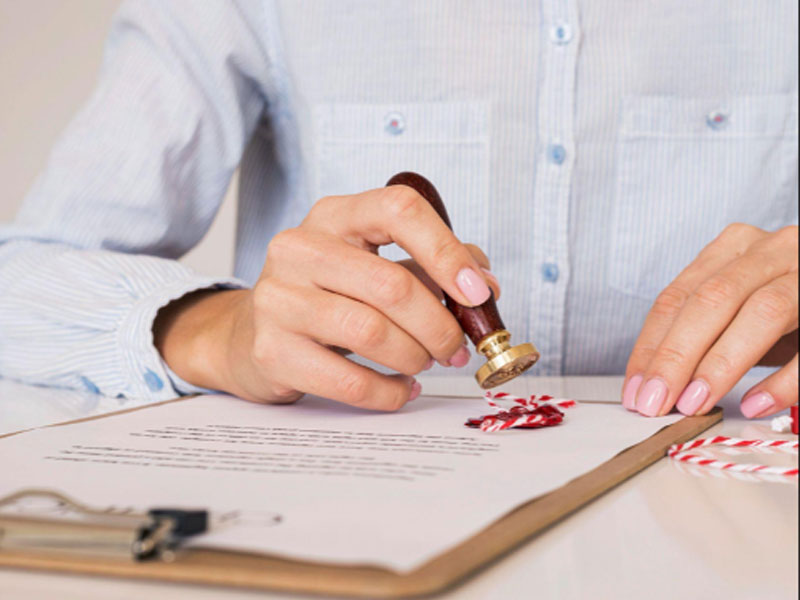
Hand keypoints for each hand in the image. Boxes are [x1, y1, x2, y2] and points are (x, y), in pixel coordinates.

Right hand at [154, 185, 498, 409]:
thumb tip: (486, 288)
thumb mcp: (375, 265)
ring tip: (425, 363)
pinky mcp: (273, 350)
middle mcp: (299, 248)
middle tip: (457, 348)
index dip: (447, 251)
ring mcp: (278, 299)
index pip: (398, 210)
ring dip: (415, 357)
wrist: (250, 336)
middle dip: (440, 326)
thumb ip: (431, 268)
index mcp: (334, 215)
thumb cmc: (326, 297)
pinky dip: (390, 392)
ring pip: (372, 333)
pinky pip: (350, 381)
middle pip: (392, 285)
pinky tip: (401, 388)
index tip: (477, 292)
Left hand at [622, 223, 797, 417]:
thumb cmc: (789, 307)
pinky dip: (782, 378)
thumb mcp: (739, 308)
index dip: (651, 346)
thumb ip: (702, 332)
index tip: (635, 389)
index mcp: (735, 248)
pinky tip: (755, 402)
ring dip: (721, 363)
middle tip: (656, 402)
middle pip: (712, 300)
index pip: (677, 297)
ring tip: (695, 402)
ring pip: (761, 312)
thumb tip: (654, 384)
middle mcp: (772, 250)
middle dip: (677, 356)